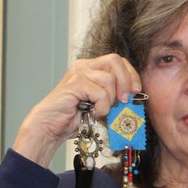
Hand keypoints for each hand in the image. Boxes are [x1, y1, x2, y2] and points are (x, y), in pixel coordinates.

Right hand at [12, 54, 141, 166]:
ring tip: (100, 110)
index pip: (118, 60)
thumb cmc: (75, 117)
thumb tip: (134, 95)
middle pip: (115, 60)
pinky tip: (93, 113)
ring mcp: (78, 73)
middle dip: (125, 81)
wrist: (52, 127)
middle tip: (123, 100)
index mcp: (91, 68)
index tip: (136, 91)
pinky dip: (101, 107)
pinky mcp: (74, 83)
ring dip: (110, 100)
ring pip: (109, 79)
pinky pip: (100, 93)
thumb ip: (115, 95)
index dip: (131, 74)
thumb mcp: (102, 104)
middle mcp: (84, 66)